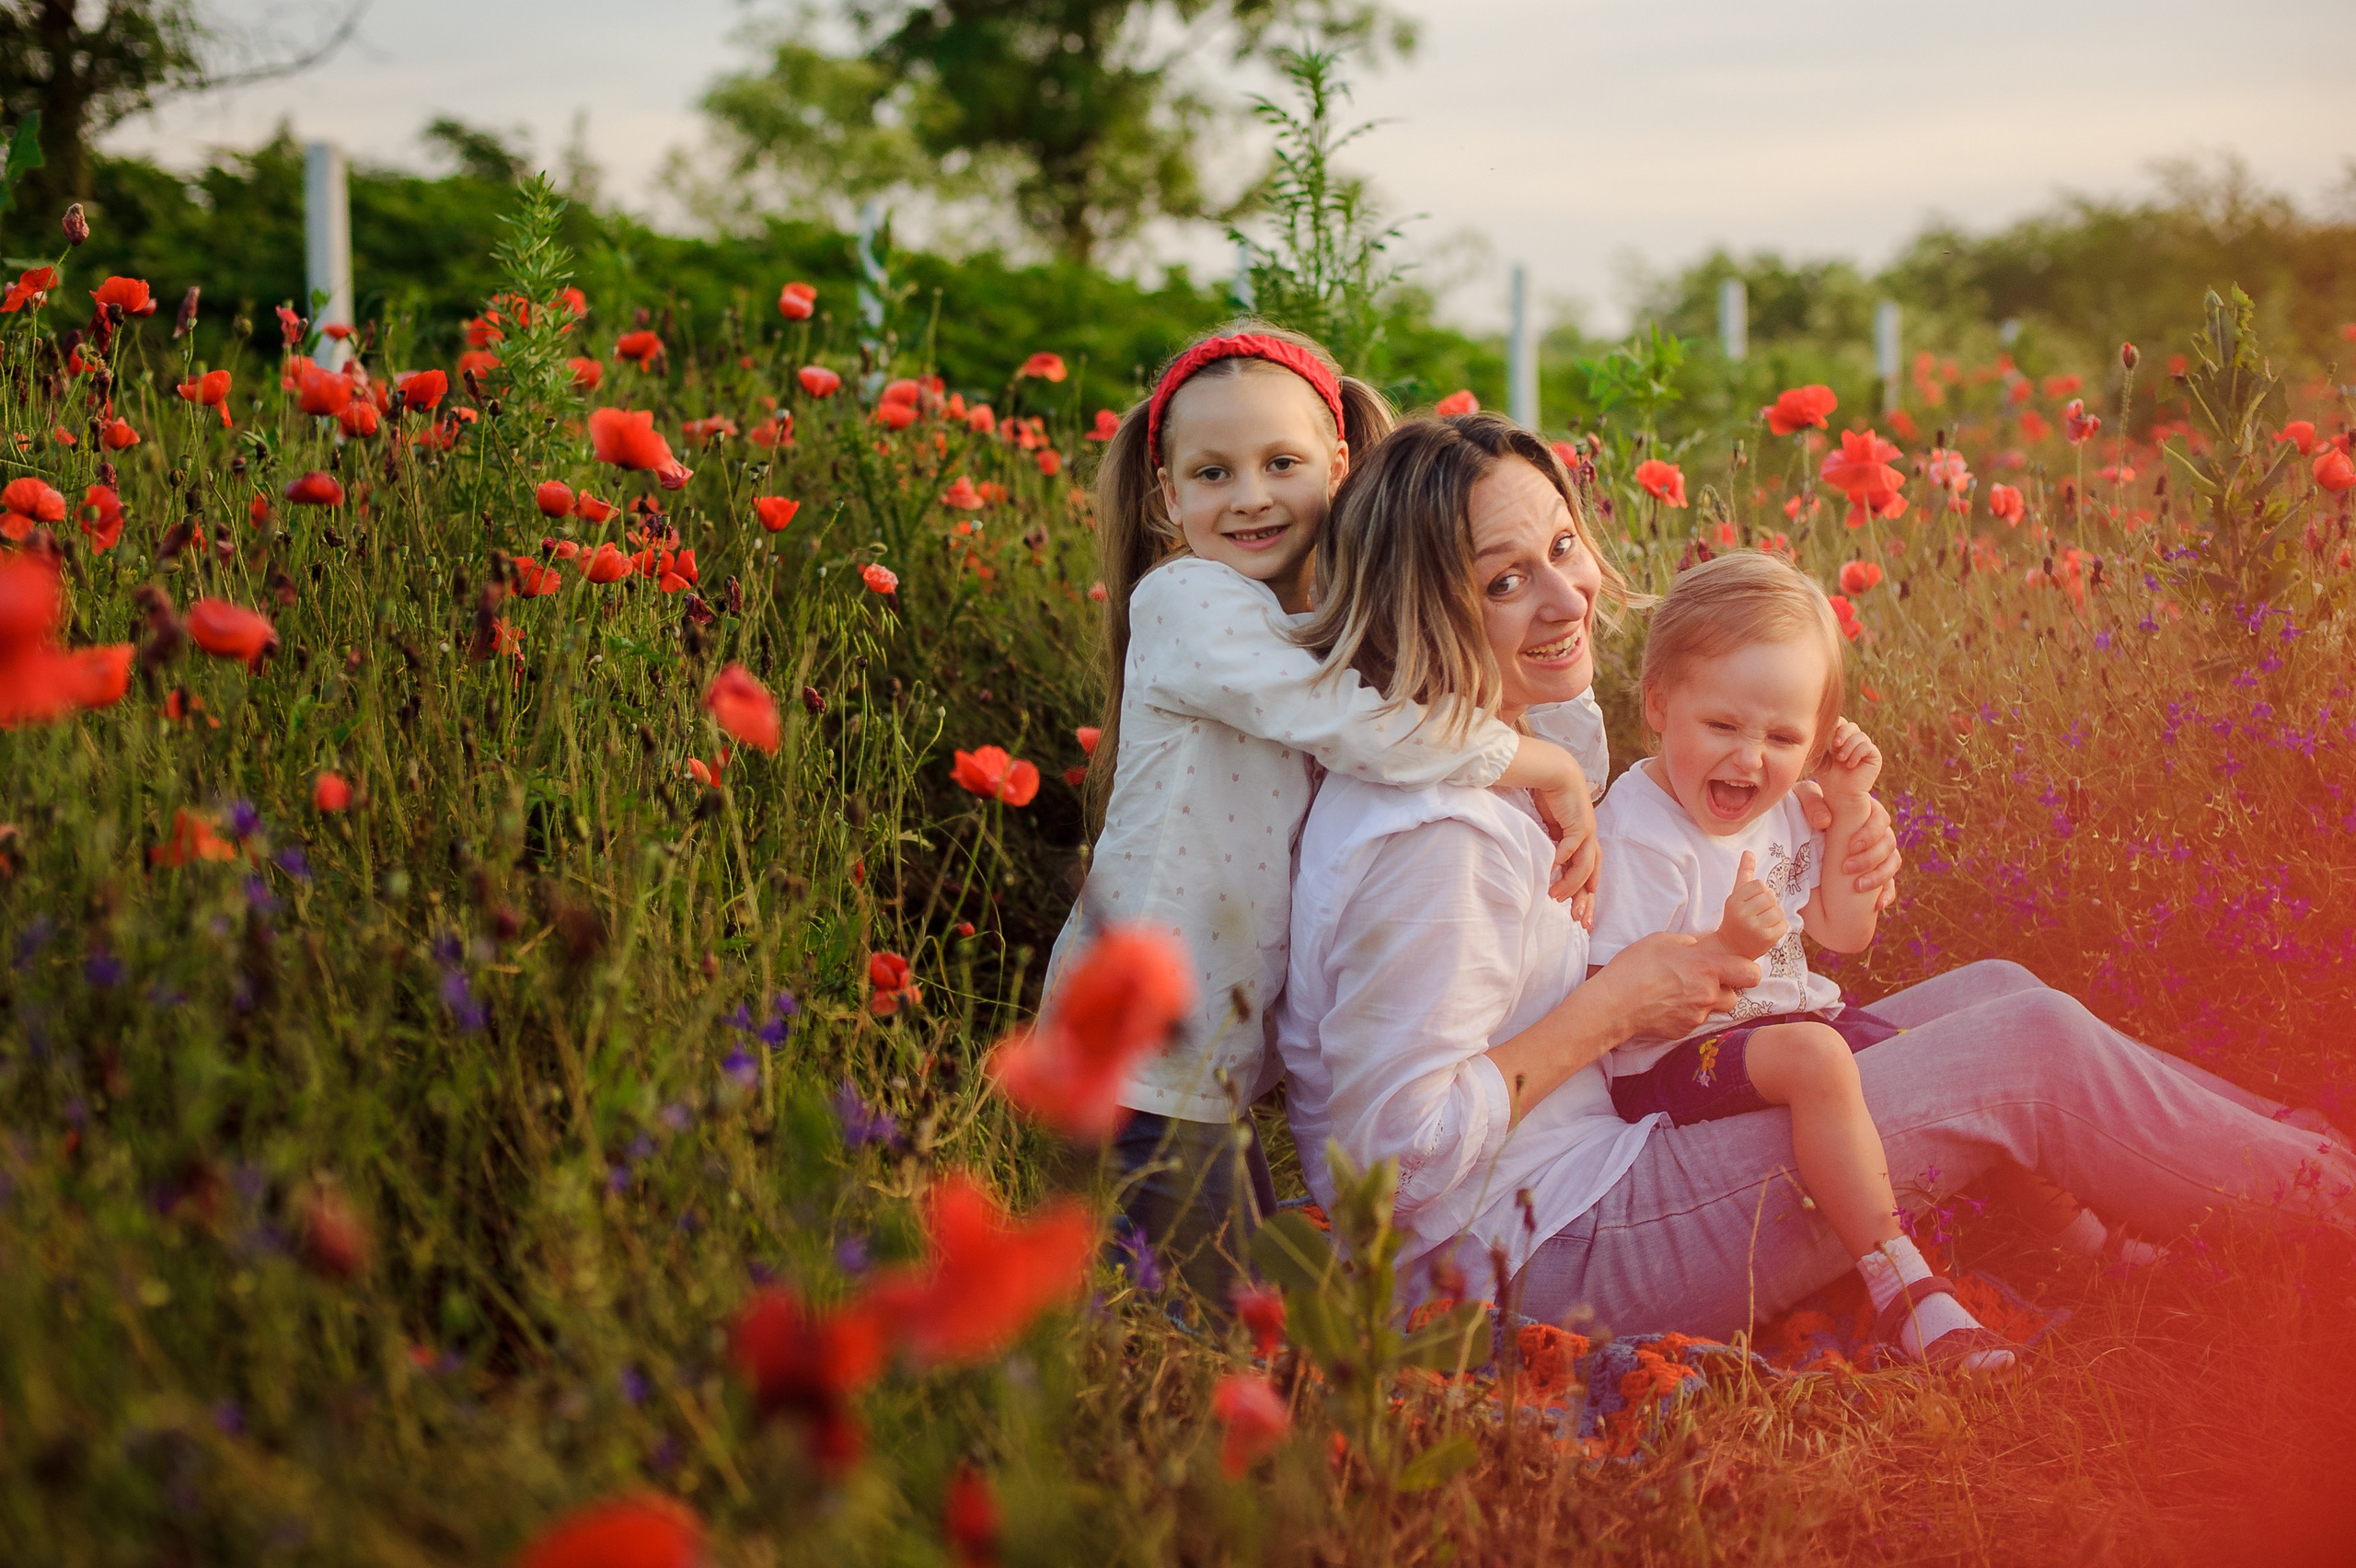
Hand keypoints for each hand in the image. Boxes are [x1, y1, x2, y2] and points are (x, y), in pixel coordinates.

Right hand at [1532, 776, 1599, 918]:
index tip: (1578, 916)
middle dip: (1585, 900)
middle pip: (1591, 876)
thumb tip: (1543, 868)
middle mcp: (1588, 840)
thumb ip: (1550, 847)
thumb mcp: (1550, 829)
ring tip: (1556, 898)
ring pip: (1584, 867)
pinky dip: (1562, 861)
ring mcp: (1587, 833)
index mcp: (1583, 843)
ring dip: (1571, 884)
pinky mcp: (1580, 824)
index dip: (1583, 896)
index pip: (1587, 874)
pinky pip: (1571, 848)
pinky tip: (1551, 872)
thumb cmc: (1550, 798)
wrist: (1556, 771)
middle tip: (1579, 921)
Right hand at [1601, 932, 1758, 1040]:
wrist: (1614, 1004)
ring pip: (1714, 1010)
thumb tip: (1696, 946)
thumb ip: (1687, 943)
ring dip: (1705, 1003)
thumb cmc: (1635, 967)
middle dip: (1723, 989)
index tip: (1735, 968)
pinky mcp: (1684, 1030)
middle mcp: (1708, 994)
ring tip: (1681, 994)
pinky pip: (1694, 1021)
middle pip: (1734, 996)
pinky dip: (1685, 1014)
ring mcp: (1697, 1015)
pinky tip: (1666, 1005)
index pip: (1751, 973)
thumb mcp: (1661, 940)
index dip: (1747, 971)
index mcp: (1707, 968)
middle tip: (1701, 982)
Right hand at [1713, 851, 1785, 959]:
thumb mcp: (1736, 895)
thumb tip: (1749, 852)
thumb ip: (1744, 874)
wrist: (1731, 949)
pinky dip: (1780, 927)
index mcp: (1734, 902)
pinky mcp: (1766, 939)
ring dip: (1775, 916)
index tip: (1752, 903)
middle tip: (1758, 914)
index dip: (1760, 892)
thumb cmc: (1736, 918)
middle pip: (1770, 897)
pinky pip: (1784, 924)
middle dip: (1768, 904)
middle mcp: (1742, 914)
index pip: (1759, 884)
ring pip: (1778, 910)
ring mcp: (1754, 928)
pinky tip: (1768, 931)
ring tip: (1764, 923)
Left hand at [1794, 782, 1902, 907]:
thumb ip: (1812, 802)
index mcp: (1863, 810)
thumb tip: (1824, 821)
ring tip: (1858, 887)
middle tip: (1847, 868)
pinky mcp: (1872, 872)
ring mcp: (1876, 852)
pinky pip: (1890, 884)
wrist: (1794, 835)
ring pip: (1892, 862)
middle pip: (1888, 842)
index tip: (1851, 847)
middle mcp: (1874, 831)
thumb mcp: (1802, 800)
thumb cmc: (1801, 810)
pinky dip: (1887, 894)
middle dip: (1871, 857)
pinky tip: (1878, 904)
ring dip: (1879, 876)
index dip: (1871, 833)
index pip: (1880, 818)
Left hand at [1814, 719, 1882, 800]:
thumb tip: (1821, 725)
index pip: (1840, 722)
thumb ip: (1821, 740)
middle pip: (1851, 726)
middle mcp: (1855, 741)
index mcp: (1842, 738)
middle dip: (1842, 733)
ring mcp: (1865, 747)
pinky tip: (1850, 765)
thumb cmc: (1827, 775)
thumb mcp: (1820, 755)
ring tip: (1841, 759)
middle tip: (1834, 746)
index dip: (1834, 726)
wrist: (1839, 793)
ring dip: (1848, 746)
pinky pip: (1867, 746)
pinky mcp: (1874, 756)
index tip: (1826, 738)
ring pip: (1860, 735)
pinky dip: (1856, 754)